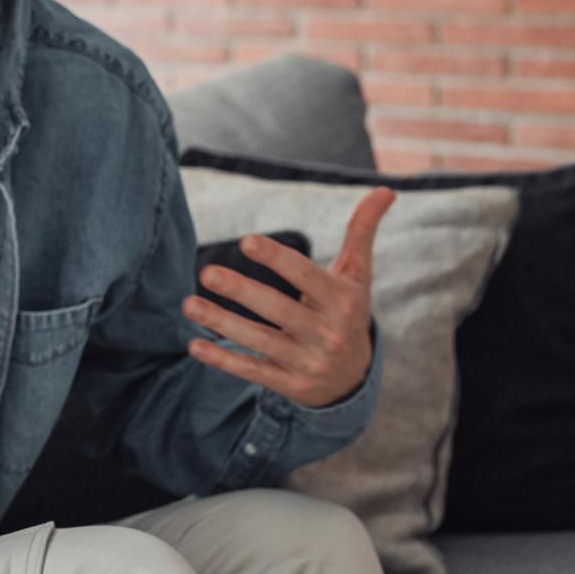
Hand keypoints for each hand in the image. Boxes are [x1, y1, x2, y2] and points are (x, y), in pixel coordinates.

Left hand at [183, 186, 394, 408]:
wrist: (355, 379)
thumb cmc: (347, 310)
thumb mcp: (357, 274)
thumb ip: (362, 231)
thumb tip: (386, 188)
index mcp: (342, 301)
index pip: (306, 276)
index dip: (278, 259)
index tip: (246, 241)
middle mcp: (327, 333)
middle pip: (278, 310)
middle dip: (242, 291)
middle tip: (207, 272)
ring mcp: (308, 362)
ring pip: (260, 341)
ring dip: (222, 323)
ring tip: (188, 303)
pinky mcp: (289, 385)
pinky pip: (253, 371)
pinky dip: (224, 360)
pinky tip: (195, 345)